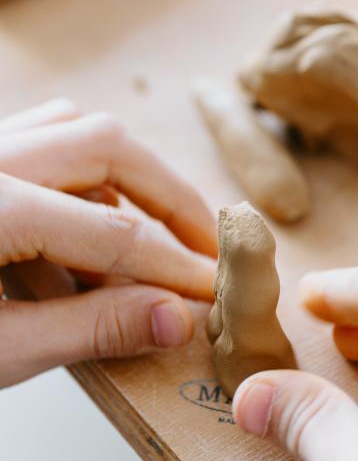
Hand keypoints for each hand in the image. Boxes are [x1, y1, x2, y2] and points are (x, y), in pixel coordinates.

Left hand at [0, 98, 216, 386]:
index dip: (172, 266)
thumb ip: (89, 332)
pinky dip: (85, 169)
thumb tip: (172, 318)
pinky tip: (91, 216)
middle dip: (169, 195)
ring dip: (129, 174)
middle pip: (106, 143)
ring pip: (74, 127)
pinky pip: (41, 136)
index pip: (110, 233)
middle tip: (205, 244)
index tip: (213, 290)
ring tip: (154, 230)